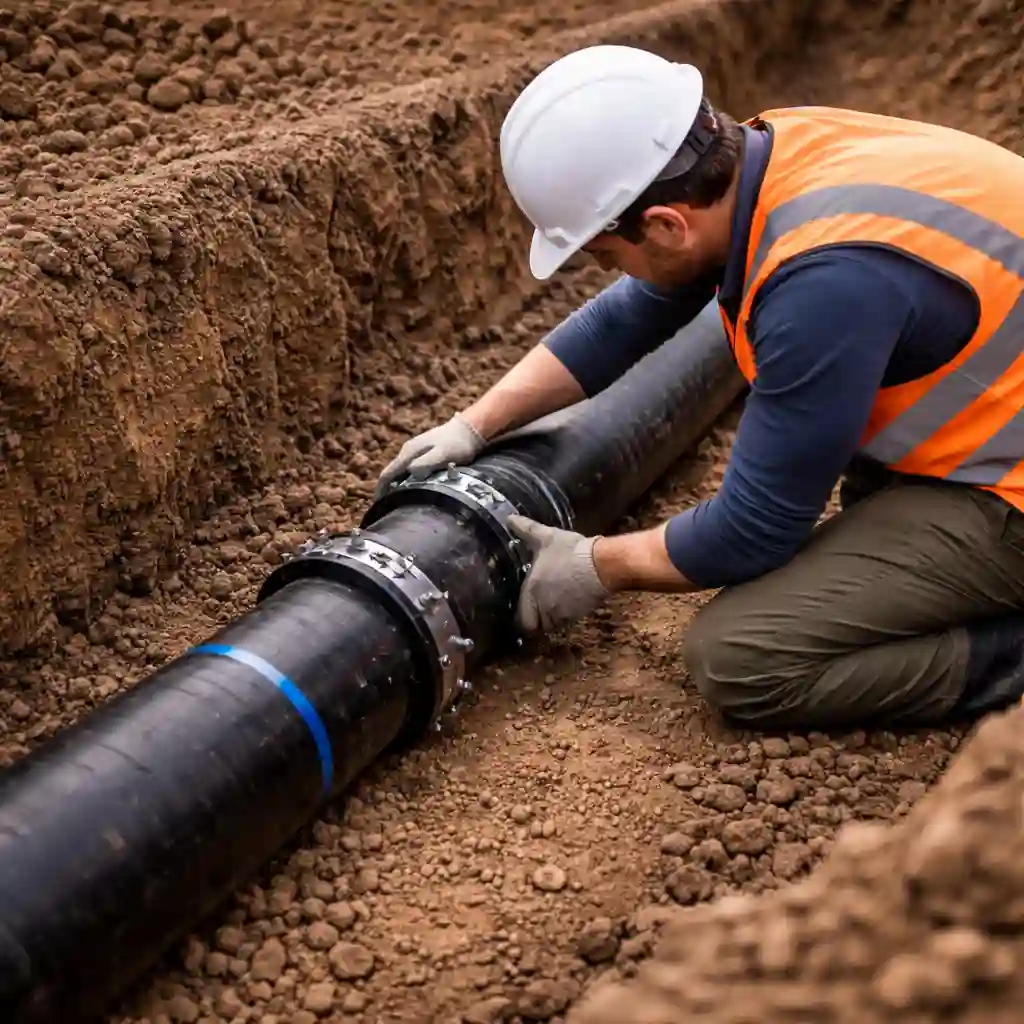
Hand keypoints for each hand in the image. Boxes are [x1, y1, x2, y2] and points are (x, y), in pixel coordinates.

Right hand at [375, 413, 485, 497]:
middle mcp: (408, 450)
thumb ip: (426, 463)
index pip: (388, 473)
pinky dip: (405, 479)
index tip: (379, 506)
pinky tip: (411, 488)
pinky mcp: (422, 451)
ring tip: (398, 502)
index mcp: (409, 452)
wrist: (469, 429)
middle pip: (391, 472)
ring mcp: (414, 450)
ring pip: (399, 470)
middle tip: (388, 508)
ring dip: (395, 485)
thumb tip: (410, 472)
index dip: (381, 490)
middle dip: (386, 489)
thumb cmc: (458, 444)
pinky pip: (408, 468)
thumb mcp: (443, 455)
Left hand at [507, 515, 609, 632]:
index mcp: (531, 591)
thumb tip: (508, 518)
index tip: (522, 609)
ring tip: (553, 603)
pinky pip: (567, 621)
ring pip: (552, 625)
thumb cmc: (571, 551)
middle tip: (537, 608)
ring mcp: (562, 613)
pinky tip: (569, 601)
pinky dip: (566, 615)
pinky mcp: (579, 615)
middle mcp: (544, 607)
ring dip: (551, 617)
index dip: (520, 617)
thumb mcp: (546, 537)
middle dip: (536, 619)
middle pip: (536, 625)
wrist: (602, 564)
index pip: (521, 620)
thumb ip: (525, 530)